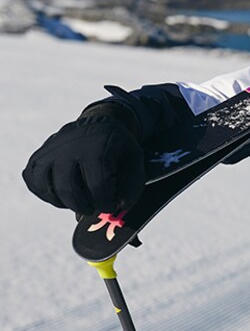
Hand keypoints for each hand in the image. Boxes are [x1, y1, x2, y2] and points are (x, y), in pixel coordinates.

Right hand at [23, 100, 146, 214]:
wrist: (98, 122)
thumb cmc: (117, 146)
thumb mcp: (134, 159)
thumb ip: (132, 185)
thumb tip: (120, 206)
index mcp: (95, 147)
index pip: (97, 186)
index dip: (105, 203)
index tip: (110, 205)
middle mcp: (68, 146)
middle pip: (69, 189)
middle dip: (84, 206)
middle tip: (95, 207)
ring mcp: (49, 150)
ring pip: (48, 187)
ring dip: (65, 203)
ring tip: (80, 201)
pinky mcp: (38, 156)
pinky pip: (33, 182)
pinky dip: (46, 194)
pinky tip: (62, 194)